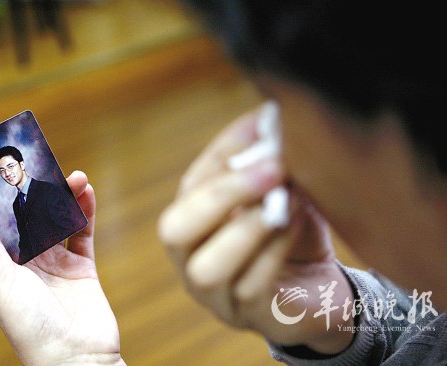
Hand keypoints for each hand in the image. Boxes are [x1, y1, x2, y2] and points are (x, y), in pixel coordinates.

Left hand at [0, 171, 124, 365]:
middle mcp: (27, 262)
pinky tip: (86, 192)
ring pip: (58, 220)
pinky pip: (83, 232)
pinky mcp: (82, 267)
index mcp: (1, 264)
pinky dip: (85, 211)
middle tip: (44, 163)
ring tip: (73, 176)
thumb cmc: (29, 325)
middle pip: (31, 216)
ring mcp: (56, 264)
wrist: (76, 358)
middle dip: (36, 189)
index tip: (2, 162)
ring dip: (64, 196)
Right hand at [158, 109, 353, 353]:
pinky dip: (275, 249)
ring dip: (249, 226)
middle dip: (223, 194)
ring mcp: (215, 295)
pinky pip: (251, 286)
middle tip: (272, 167)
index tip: (263, 126)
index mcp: (194, 223)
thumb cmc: (291, 233)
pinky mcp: (249, 316)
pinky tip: (298, 223)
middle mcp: (191, 261)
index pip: (191, 186)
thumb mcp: (281, 192)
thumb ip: (268, 160)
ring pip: (208, 267)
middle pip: (175, 231)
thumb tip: (270, 117)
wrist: (319, 287)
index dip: (223, 154)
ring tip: (286, 200)